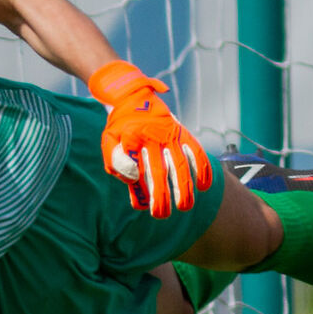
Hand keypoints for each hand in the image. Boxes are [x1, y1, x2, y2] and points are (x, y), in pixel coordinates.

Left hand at [87, 61, 212, 218]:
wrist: (133, 98)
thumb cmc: (120, 128)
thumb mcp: (108, 141)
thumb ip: (115, 160)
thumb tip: (133, 178)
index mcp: (130, 138)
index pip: (132, 166)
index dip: (136, 187)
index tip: (139, 204)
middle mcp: (152, 137)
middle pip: (159, 171)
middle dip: (162, 196)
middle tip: (163, 215)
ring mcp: (169, 135)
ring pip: (180, 165)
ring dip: (184, 187)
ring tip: (185, 206)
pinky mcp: (182, 133)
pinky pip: (195, 151)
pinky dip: (202, 168)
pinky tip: (204, 187)